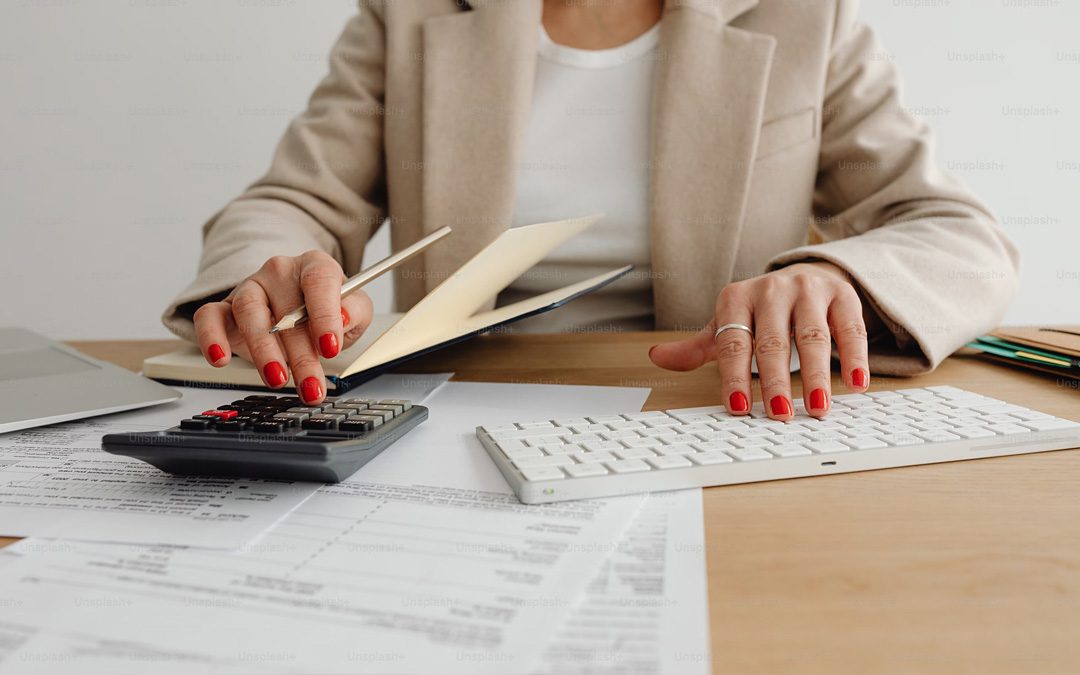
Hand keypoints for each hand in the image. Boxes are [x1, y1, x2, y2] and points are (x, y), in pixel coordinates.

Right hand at [192, 251, 373, 403]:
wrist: (300, 309)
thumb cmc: (326, 310)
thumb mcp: (354, 310)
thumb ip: (355, 311)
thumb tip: (343, 318)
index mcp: (315, 266)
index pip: (318, 281)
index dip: (324, 314)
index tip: (330, 347)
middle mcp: (280, 272)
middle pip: (287, 309)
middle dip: (301, 356)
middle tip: (311, 386)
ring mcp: (250, 288)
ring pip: (249, 312)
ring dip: (263, 351)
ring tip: (277, 379)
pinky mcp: (225, 308)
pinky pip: (209, 316)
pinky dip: (210, 336)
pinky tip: (220, 359)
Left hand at [648, 262, 868, 419]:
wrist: (802, 274)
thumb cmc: (759, 311)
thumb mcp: (726, 324)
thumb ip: (697, 347)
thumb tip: (657, 357)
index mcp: (736, 299)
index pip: (733, 341)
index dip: (734, 376)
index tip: (738, 407)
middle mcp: (771, 290)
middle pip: (773, 341)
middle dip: (776, 380)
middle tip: (780, 413)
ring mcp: (808, 290)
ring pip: (813, 336)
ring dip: (817, 374)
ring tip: (818, 407)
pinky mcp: (842, 294)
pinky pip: (849, 328)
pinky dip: (854, 357)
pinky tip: (855, 384)